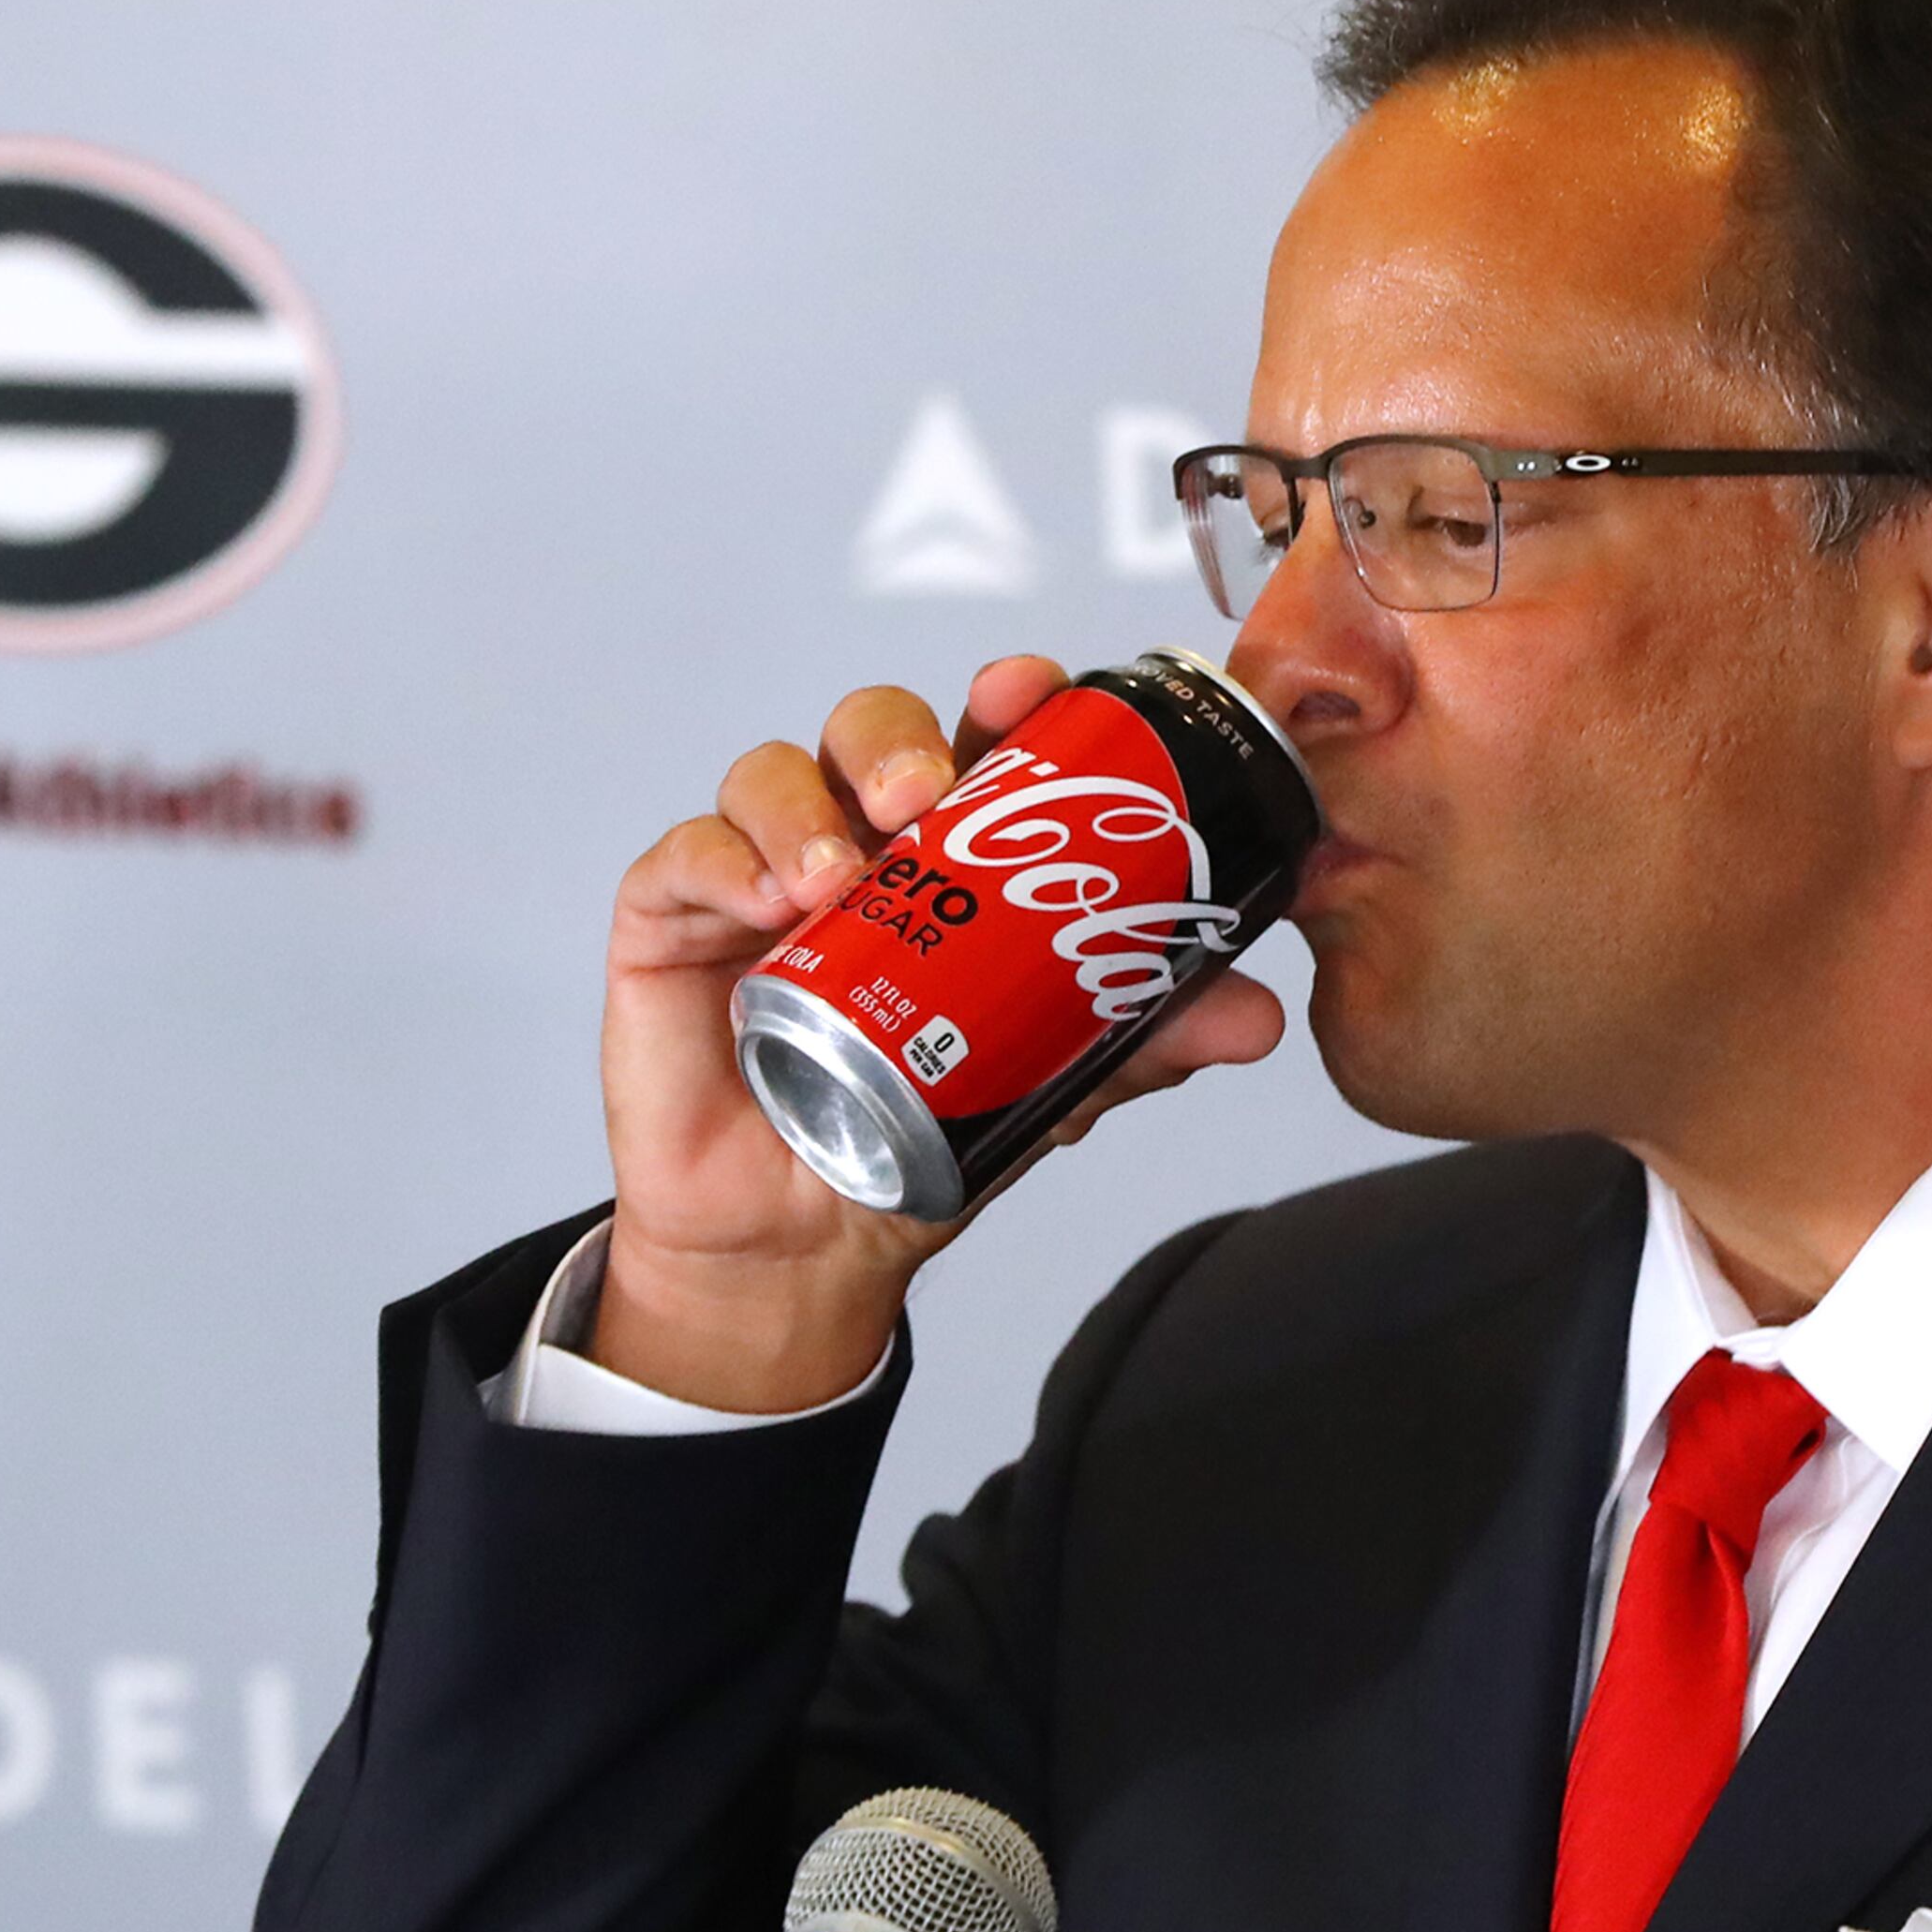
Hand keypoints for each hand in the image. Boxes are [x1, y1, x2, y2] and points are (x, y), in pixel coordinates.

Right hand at [589, 656, 1286, 1410]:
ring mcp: (759, 875)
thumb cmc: (919, 1129)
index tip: (1030, 690)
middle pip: (869, 730)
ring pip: (773, 776)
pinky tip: (765, 901)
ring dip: (805, 803)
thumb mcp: (1053, 1080)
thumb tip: (1260, 1016)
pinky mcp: (671, 921)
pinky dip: (725, 859)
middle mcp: (855, 842)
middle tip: (923, 789)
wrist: (806, 1242)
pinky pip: (686, 856)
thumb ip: (1148, 1041)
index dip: (1003, 697)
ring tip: (842, 871)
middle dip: (898, 734)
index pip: (976, 740)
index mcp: (950, 853)